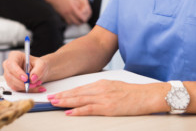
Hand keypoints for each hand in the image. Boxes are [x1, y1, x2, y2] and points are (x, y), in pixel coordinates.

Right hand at [2, 51, 49, 92]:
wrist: (38, 71)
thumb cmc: (37, 64)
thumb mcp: (41, 64)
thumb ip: (38, 70)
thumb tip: (32, 78)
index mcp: (14, 56)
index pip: (11, 64)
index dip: (17, 72)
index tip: (26, 78)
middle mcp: (9, 66)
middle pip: (10, 76)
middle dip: (23, 83)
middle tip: (34, 84)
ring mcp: (9, 75)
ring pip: (13, 85)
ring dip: (26, 87)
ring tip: (36, 84)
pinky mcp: (11, 83)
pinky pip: (17, 90)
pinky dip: (27, 90)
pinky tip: (34, 87)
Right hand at [44, 0, 89, 24]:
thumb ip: (78, 5)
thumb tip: (82, 9)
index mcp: (73, 8)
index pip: (80, 16)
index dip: (83, 18)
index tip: (84, 17)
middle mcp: (69, 12)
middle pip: (76, 22)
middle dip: (80, 22)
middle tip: (81, 21)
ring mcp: (64, 15)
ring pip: (71, 23)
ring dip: (74, 23)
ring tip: (76, 20)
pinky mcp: (61, 16)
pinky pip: (67, 21)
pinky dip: (70, 22)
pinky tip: (71, 19)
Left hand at [46, 80, 169, 115]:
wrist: (147, 95)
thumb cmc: (133, 93)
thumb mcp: (114, 87)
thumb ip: (102, 90)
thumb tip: (89, 94)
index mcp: (101, 83)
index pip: (79, 88)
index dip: (67, 92)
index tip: (57, 94)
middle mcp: (100, 88)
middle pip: (76, 92)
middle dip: (62, 96)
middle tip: (49, 99)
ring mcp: (103, 97)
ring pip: (79, 99)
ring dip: (65, 102)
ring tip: (54, 103)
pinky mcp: (108, 107)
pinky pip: (89, 109)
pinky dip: (77, 110)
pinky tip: (69, 112)